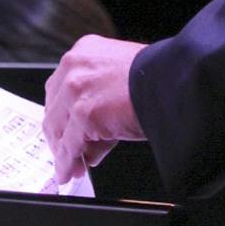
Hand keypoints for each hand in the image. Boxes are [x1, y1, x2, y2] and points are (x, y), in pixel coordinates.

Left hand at [43, 35, 145, 184]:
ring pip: (58, 128)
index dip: (60, 116)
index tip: (62, 131)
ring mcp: (75, 89)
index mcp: (83, 52)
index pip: (59, 89)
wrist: (171, 81)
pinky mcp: (83, 113)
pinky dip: (67, 163)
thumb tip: (85, 146)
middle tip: (66, 154)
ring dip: (63, 151)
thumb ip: (96, 106)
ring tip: (69, 167)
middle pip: (53, 109)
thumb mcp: (118, 83)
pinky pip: (69, 146)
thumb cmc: (154, 78)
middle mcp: (74, 66)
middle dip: (59, 135)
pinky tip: (69, 173)